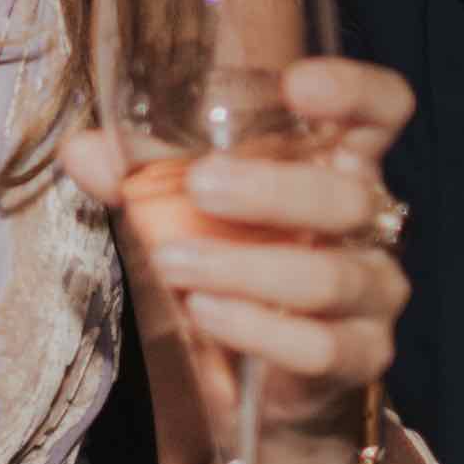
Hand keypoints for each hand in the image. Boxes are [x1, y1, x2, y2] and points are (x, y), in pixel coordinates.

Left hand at [58, 54, 414, 444]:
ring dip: (245, 267)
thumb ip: (145, 177)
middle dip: (272, 190)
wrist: (261, 378)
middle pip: (348, 197)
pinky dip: (255, 328)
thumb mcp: (190, 209)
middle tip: (202, 184)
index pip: (382, 110)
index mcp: (340, 162)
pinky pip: (319, 346)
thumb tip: (81, 150)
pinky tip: (205, 313)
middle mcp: (369, 223)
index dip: (354, 91)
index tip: (297, 85)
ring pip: (331, 277)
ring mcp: (374, 292)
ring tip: (175, 262)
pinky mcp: (360, 356)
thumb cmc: (234, 262)